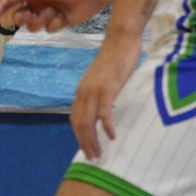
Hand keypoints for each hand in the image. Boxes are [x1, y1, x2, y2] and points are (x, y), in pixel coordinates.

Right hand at [0, 0, 104, 31]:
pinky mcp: (58, 23)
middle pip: (21, 19)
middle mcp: (38, 5)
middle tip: (28, 16)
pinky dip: (54, 23)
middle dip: (23, 19)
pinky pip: (49, 29)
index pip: (13, 3)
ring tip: (51, 13)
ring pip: (34, 27)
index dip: (4, 8)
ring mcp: (47, 14)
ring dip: (41, 21)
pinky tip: (63, 16)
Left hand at [70, 32, 140, 158]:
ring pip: (88, 121)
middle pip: (79, 123)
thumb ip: (100, 92)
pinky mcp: (107, 88)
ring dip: (92, 140)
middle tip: (92, 157)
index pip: (74, 118)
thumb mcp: (103, 78)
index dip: (78, 135)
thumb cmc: (116, 57)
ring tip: (99, 153)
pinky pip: (104, 113)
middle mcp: (84, 92)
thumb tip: (105, 106)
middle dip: (84, 143)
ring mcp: (94, 90)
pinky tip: (112, 136)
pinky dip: (106, 127)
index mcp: (82, 90)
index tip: (86, 147)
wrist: (121, 39)